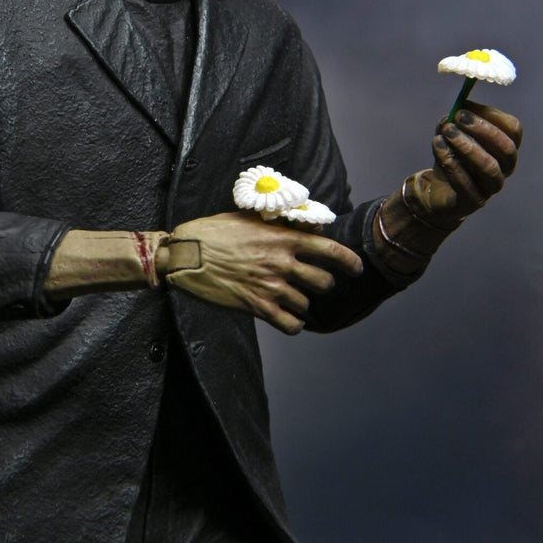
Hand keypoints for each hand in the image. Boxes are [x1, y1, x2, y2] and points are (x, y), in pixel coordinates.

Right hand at [165, 211, 362, 334]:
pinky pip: (290, 324)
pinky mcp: (257, 307)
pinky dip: (293, 323)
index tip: (356, 269)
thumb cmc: (215, 231)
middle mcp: (282, 263)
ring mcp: (270, 287)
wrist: (186, 254)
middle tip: (313, 284)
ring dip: (302, 302)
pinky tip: (287, 318)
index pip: (331, 251)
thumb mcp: (250, 218)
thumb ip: (282, 224)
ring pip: (306, 303)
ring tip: (290, 298)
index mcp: (283, 238)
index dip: (350, 262)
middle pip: (323, 282)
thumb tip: (309, 229)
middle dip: (322, 284)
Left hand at [411, 100, 521, 223]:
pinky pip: (466, 184)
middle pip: (506, 149)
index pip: (513, 130)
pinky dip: (451, 163)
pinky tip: (438, 147)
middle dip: (482, 130)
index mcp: (505, 149)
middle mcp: (504, 169)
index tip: (467, 106)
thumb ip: (455, 121)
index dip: (493, 116)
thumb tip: (458, 109)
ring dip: (467, 146)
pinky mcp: (473, 202)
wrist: (437, 190)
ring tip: (446, 132)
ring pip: (489, 167)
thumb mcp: (452, 135)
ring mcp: (491, 188)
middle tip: (457, 118)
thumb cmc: (452, 157)